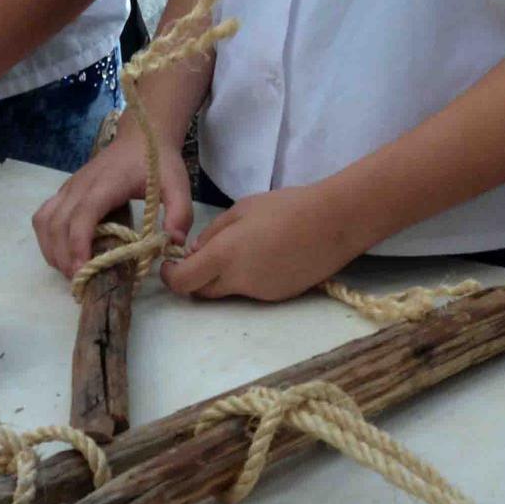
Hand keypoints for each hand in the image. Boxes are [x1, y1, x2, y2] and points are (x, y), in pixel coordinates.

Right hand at [34, 137, 191, 276]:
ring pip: (44, 222)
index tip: (82, 270)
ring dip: (51, 250)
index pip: (82, 216)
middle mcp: (80, 186)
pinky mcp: (65, 192)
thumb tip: (173, 243)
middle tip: (81, 281)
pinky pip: (44, 216)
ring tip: (71, 271)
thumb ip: (180, 213)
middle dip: (64, 257)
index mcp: (105, 185)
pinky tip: (63, 253)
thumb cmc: (157, 161)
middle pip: (57, 224)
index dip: (77, 245)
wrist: (142, 136)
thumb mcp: (177, 184)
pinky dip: (47, 239)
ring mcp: (69, 188)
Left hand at [165, 183, 373, 301]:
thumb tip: (197, 252)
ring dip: (224, 277)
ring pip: (229, 291)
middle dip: (195, 278)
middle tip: (202, 257)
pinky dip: (249, 278)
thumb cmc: (287, 207)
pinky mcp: (279, 296)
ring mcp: (260, 293)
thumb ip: (214, 232)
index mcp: (224, 256)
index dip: (170, 276)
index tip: (170, 264)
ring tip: (246, 249)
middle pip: (202, 292)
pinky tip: (269, 256)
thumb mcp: (242, 209)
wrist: (334, 222)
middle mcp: (239, 281)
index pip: (183, 281)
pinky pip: (253, 290)